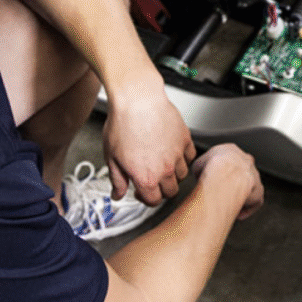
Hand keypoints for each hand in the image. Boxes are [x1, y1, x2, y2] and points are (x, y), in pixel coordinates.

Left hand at [102, 73, 196, 205]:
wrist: (138, 100)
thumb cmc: (122, 124)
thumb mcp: (111, 157)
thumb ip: (117, 180)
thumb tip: (117, 194)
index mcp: (146, 178)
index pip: (153, 201)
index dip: (146, 199)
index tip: (141, 191)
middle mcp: (165, 169)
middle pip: (171, 191)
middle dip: (161, 189)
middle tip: (153, 179)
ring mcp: (177, 154)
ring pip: (183, 175)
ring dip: (173, 174)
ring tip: (162, 164)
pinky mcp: (185, 139)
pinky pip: (190, 156)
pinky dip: (184, 157)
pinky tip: (173, 152)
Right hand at [191, 144, 264, 220]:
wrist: (223, 175)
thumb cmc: (211, 168)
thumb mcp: (198, 164)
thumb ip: (201, 169)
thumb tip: (200, 176)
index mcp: (231, 150)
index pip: (228, 159)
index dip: (221, 171)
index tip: (215, 181)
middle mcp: (245, 161)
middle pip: (241, 172)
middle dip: (234, 183)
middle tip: (224, 193)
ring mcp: (254, 175)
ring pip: (250, 186)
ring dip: (241, 196)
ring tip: (231, 205)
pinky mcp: (258, 190)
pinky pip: (255, 200)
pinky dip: (248, 208)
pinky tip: (239, 214)